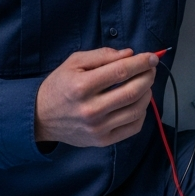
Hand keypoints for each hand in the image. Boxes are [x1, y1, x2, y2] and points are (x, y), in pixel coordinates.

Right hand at [34, 47, 158, 147]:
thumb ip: (102, 55)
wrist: (42, 117)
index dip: (140, 63)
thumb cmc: (59, 86)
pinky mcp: (103, 140)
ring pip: (136, 110)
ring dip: (147, 93)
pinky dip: (142, 113)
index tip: (152, 57)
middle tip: (151, 69)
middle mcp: (90, 109)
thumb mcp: (74, 62)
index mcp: (81, 86)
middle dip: (148, 76)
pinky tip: (138, 103)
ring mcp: (98, 128)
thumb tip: (130, 54)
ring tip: (145, 84)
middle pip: (132, 91)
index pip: (120, 72)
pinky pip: (133, 127)